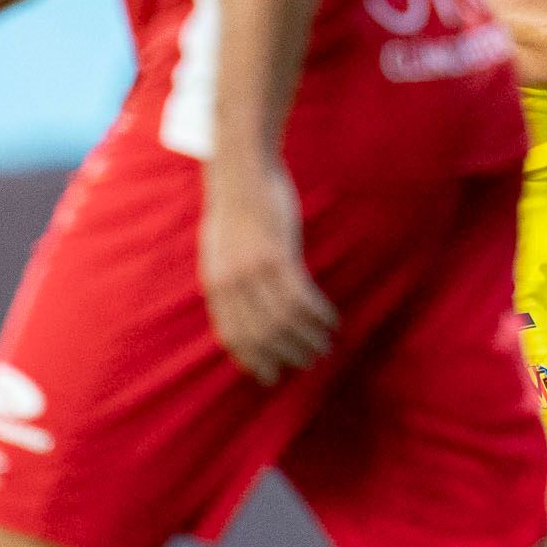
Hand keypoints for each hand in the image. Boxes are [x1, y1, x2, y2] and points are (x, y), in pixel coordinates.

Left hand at [200, 158, 338, 384]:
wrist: (242, 170)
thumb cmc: (237, 208)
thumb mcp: (222, 249)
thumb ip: (231, 279)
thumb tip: (247, 306)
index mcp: (215, 283)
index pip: (233, 335)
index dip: (253, 359)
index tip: (271, 376)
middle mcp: (231, 282)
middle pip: (261, 334)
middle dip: (286, 354)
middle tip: (308, 364)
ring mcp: (253, 269)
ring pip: (283, 320)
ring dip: (308, 338)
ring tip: (325, 346)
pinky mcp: (277, 254)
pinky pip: (300, 297)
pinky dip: (318, 314)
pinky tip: (331, 320)